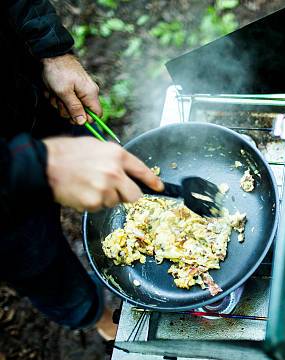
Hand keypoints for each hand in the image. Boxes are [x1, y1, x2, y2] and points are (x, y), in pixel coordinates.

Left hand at [41, 54, 101, 124]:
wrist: (51, 55)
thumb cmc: (58, 72)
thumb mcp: (64, 92)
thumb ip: (74, 108)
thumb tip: (83, 122)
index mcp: (90, 94)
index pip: (96, 114)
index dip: (85, 119)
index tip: (72, 118)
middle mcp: (88, 93)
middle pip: (81, 112)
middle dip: (67, 110)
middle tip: (58, 101)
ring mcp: (80, 90)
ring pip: (70, 106)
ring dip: (59, 103)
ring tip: (53, 92)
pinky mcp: (73, 88)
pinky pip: (65, 99)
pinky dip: (57, 97)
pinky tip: (52, 89)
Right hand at [43, 137, 163, 211]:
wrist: (43, 165)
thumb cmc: (67, 153)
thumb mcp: (96, 146)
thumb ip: (115, 158)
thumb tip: (128, 170)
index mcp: (117, 155)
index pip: (143, 171)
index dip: (152, 181)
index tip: (159, 187)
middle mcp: (114, 172)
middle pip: (134, 195)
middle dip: (126, 194)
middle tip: (112, 189)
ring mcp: (105, 189)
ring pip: (115, 202)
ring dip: (106, 198)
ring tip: (89, 185)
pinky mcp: (93, 202)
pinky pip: (100, 207)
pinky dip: (92, 203)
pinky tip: (82, 191)